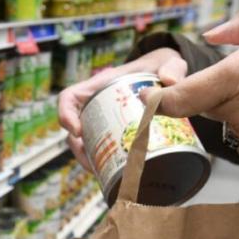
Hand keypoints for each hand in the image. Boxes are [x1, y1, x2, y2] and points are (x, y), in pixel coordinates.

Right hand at [58, 47, 186, 169]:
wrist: (166, 76)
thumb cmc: (159, 66)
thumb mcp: (167, 61)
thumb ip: (172, 66)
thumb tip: (169, 81)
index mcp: (100, 86)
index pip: (69, 99)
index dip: (65, 115)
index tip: (77, 132)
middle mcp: (96, 106)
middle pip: (73, 130)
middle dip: (79, 150)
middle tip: (93, 164)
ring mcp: (103, 122)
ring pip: (85, 145)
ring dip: (89, 161)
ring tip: (103, 174)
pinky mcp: (114, 135)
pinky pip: (101, 152)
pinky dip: (104, 165)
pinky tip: (115, 176)